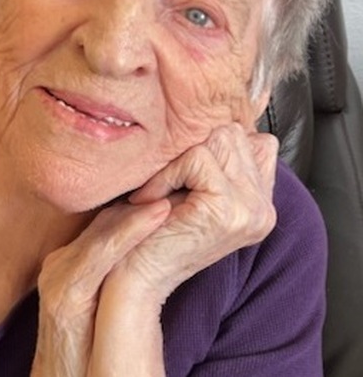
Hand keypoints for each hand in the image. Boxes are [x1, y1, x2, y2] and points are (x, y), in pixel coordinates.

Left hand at [30, 124, 277, 375]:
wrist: (135, 280)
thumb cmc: (153, 230)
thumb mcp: (193, 191)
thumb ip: (219, 161)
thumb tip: (225, 118)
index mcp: (260, 205)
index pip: (257, 141)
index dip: (214, 146)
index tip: (186, 174)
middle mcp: (262, 209)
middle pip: (233, 133)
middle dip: (193, 150)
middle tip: (168, 184)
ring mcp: (249, 210)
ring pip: (216, 140)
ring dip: (178, 161)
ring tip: (161, 192)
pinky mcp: (227, 210)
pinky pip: (197, 159)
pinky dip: (167, 174)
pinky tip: (154, 201)